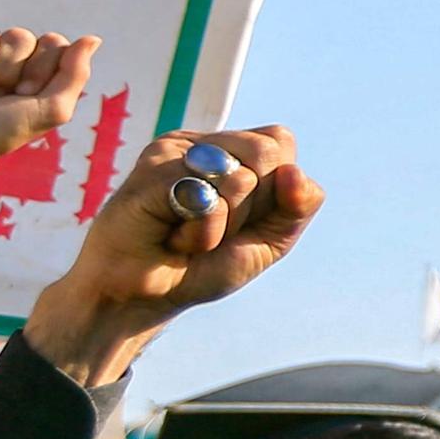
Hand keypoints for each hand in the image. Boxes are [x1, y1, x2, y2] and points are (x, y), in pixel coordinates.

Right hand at [22, 128, 320, 384]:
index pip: (280, 141)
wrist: (142, 297)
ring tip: (188, 233)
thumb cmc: (202, 266)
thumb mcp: (269, 240)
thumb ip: (298, 206)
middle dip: (252, 206)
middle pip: (267, 151)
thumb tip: (295, 172)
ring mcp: (173, 151)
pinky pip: (207, 200)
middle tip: (211, 227)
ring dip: (225, 223)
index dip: (275, 190)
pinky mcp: (151, 169)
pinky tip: (171, 236)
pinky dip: (201, 232)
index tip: (239, 218)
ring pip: (241, 176)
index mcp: (229, 150)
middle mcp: (201, 144)